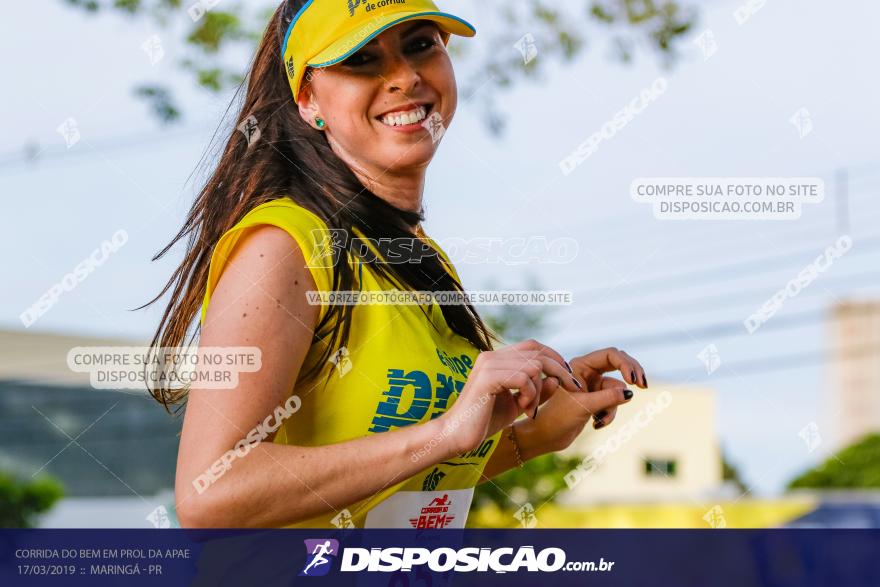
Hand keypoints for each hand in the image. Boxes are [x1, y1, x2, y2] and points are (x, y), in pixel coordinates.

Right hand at [438, 339, 579, 455]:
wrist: (457, 436)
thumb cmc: (484, 421)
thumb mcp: (517, 405)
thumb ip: (536, 391)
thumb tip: (556, 378)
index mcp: (496, 359)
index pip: (533, 346)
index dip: (554, 357)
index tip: (568, 378)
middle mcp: (491, 356)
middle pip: (537, 352)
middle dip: (559, 371)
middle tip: (570, 390)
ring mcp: (488, 364)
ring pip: (533, 366)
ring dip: (539, 390)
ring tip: (528, 408)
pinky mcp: (487, 378)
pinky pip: (524, 378)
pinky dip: (529, 395)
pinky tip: (522, 408)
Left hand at [519, 347, 647, 453]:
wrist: (547, 436)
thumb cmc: (558, 418)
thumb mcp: (584, 406)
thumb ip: (608, 398)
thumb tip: (630, 393)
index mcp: (580, 365)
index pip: (611, 355)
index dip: (626, 364)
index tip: (634, 381)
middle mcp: (587, 372)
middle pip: (619, 365)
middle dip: (631, 375)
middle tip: (643, 386)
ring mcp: (592, 386)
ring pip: (617, 390)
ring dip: (613, 406)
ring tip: (599, 420)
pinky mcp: (595, 400)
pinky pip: (613, 403)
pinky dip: (609, 414)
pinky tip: (596, 425)